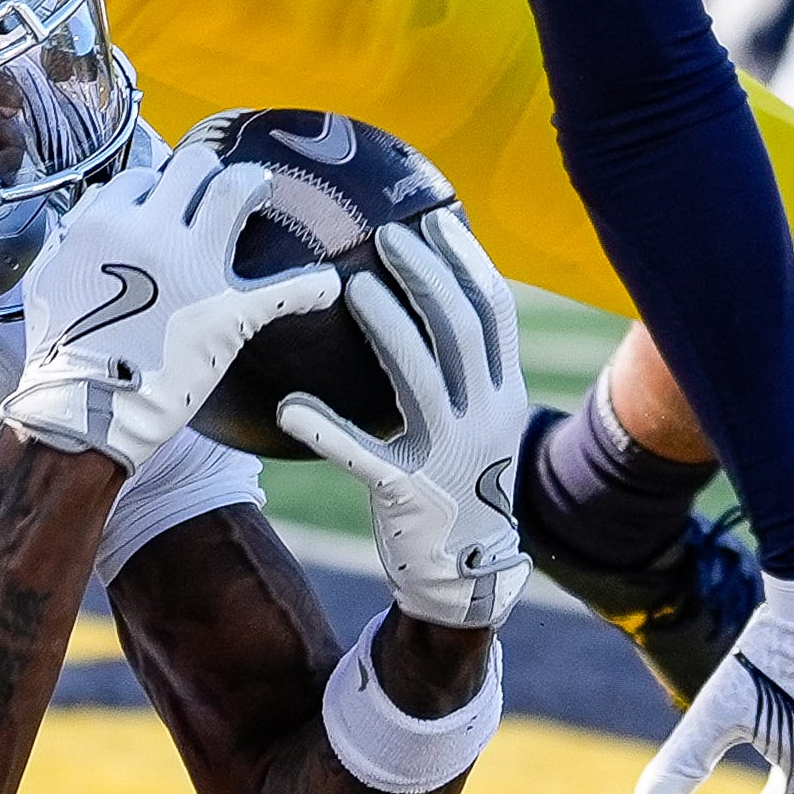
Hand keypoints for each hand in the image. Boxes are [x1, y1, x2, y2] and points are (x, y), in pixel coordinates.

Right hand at [4, 140, 338, 471]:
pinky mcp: (228, 310)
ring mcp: (192, 267)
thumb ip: (73, 238)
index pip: (143, 178)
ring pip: (236, 190)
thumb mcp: (49, 280)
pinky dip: (310, 287)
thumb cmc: (61, 354)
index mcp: (104, 224)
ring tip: (262, 193)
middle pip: (193, 166)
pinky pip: (284, 288)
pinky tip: (328, 286)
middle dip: (206, 175)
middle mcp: (150, 232)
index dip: (158, 190)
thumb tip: (91, 216)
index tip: (167, 207)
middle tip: (217, 193)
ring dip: (253, 187)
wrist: (84, 412)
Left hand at [277, 209, 530, 630]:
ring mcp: (450, 457)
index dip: (467, 262)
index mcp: (503, 396)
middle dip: (427, 277)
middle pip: (461, 333)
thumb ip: (456, 371)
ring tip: (355, 286)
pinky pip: (364, 455)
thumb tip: (424, 300)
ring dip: (389, 329)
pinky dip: (327, 428)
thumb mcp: (474, 423)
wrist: (464, 574)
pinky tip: (290, 406)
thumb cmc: (455, 482)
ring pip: (420, 381)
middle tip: (387, 236)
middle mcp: (485, 420)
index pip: (494, 314)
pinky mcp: (410, 494)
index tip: (437, 218)